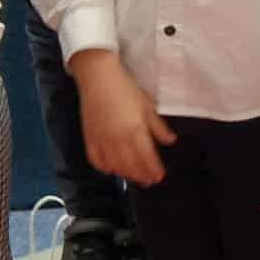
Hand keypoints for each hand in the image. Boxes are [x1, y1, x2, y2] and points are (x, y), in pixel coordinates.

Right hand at [70, 50, 175, 185]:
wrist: (98, 78)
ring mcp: (101, 140)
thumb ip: (158, 127)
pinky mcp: (89, 138)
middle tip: (149, 182)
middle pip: (131, 165)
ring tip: (135, 178)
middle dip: (141, 175)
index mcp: (134, 130)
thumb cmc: (125, 89)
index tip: (159, 176)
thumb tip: (170, 141)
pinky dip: (105, 168)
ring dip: (126, 174)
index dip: (153, 170)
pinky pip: (96, 160)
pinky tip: (113, 170)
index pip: (146, 157)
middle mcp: (117, 139)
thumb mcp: (147, 106)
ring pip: (115, 165)